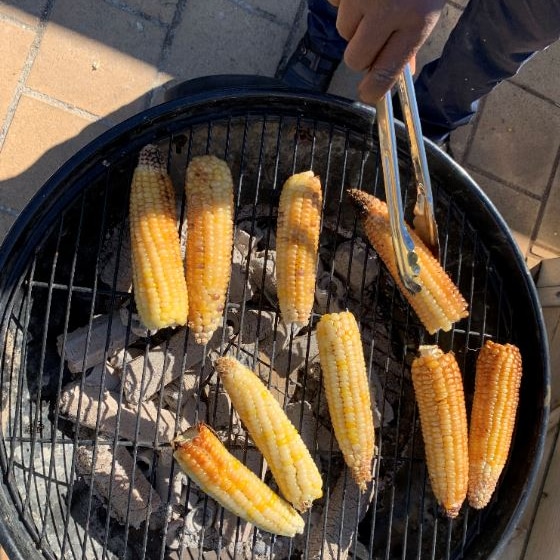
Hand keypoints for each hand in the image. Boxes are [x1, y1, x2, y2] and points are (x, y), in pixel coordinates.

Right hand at [328, 0, 444, 103]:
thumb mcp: (428, 8)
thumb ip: (409, 42)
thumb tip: (394, 76)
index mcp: (416, 21)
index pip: (386, 72)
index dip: (373, 89)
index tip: (368, 94)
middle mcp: (386, 10)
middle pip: (356, 58)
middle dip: (361, 52)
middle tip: (372, 36)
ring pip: (343, 31)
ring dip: (354, 22)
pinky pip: (335, 3)